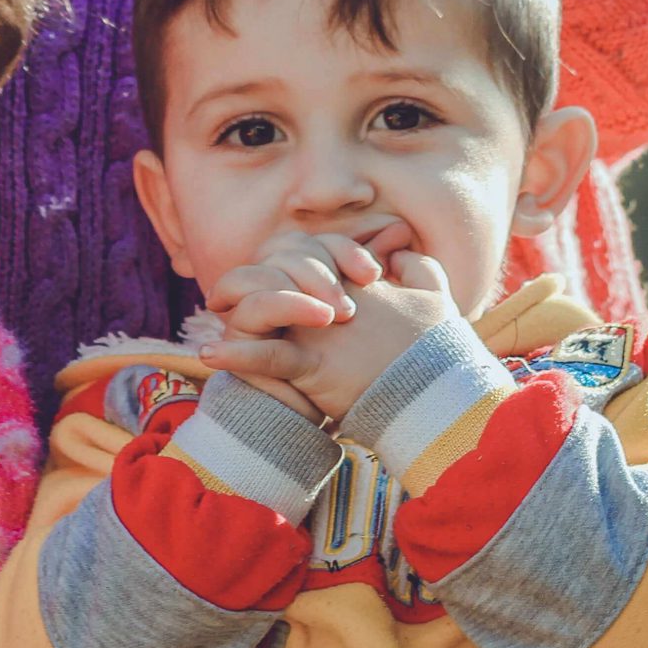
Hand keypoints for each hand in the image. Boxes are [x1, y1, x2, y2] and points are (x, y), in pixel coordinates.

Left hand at [202, 250, 457, 422]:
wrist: (438, 394)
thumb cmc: (438, 350)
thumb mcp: (436, 296)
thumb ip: (417, 268)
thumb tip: (399, 255)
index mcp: (356, 283)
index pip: (309, 253)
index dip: (285, 259)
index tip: (270, 269)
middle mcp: (332, 299)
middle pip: (276, 269)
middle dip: (249, 277)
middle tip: (230, 295)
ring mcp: (319, 332)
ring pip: (263, 306)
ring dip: (232, 310)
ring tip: (213, 319)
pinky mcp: (313, 366)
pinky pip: (266, 356)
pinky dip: (236, 356)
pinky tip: (209, 354)